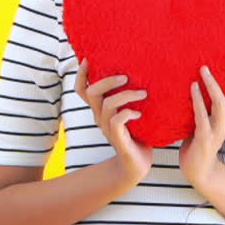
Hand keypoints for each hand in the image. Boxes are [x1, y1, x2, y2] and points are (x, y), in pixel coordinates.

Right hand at [74, 58, 153, 183]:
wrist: (136, 166)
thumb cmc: (136, 135)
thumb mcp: (130, 111)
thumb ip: (129, 96)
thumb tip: (142, 71)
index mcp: (100, 110)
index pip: (82, 89)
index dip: (82, 74)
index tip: (90, 58)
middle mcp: (100, 117)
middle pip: (92, 93)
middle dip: (107, 81)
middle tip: (126, 76)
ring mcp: (108, 129)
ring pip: (107, 106)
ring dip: (125, 96)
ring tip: (143, 93)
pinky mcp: (118, 139)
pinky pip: (117, 122)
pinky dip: (128, 113)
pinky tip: (139, 114)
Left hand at [179, 56, 224, 188]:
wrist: (199, 170)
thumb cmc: (203, 139)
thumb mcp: (213, 118)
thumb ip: (214, 102)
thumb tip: (207, 74)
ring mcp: (218, 129)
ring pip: (221, 104)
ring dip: (213, 84)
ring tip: (204, 68)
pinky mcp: (204, 138)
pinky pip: (202, 117)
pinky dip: (198, 100)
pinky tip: (193, 86)